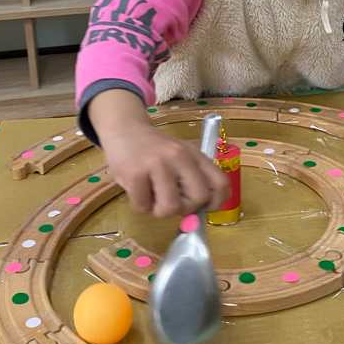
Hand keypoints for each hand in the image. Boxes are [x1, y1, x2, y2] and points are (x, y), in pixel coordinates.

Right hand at [87, 89, 228, 217]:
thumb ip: (191, 178)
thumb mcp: (179, 156)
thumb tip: (197, 214)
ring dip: (159, 210)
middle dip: (185, 209)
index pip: (220, 183)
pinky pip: (143, 207)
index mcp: (194, 154)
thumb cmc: (153, 150)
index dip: (216, 203)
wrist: (123, 129)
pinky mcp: (135, 173)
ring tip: (151, 195)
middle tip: (170, 200)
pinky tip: (136, 189)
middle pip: (199, 198)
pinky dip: (139, 205)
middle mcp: (180, 156)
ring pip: (171, 208)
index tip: (203, 209)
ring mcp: (157, 164)